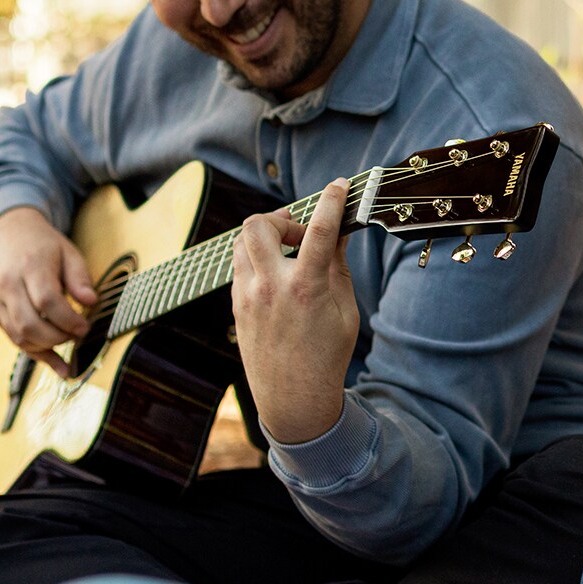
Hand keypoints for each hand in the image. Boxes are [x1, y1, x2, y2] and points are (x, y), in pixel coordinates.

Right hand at [0, 206, 98, 378]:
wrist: (9, 236)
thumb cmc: (45, 246)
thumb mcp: (69, 252)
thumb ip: (80, 278)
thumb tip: (91, 302)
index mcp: (30, 267)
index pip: (47, 301)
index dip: (68, 320)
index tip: (86, 327)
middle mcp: (9, 286)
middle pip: (30, 324)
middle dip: (59, 337)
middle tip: (80, 335)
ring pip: (20, 337)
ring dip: (48, 348)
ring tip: (71, 344)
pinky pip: (15, 340)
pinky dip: (38, 354)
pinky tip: (60, 366)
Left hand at [230, 179, 359, 444]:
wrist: (293, 399)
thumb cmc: (327, 355)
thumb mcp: (345, 310)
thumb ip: (338, 266)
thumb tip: (339, 232)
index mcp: (307, 287)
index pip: (319, 228)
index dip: (332, 199)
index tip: (341, 184)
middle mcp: (271, 287)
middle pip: (259, 224)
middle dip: (281, 217)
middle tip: (299, 234)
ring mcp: (248, 296)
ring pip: (242, 241)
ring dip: (265, 237)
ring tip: (287, 254)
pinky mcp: (236, 306)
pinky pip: (240, 265)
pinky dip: (257, 260)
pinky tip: (276, 277)